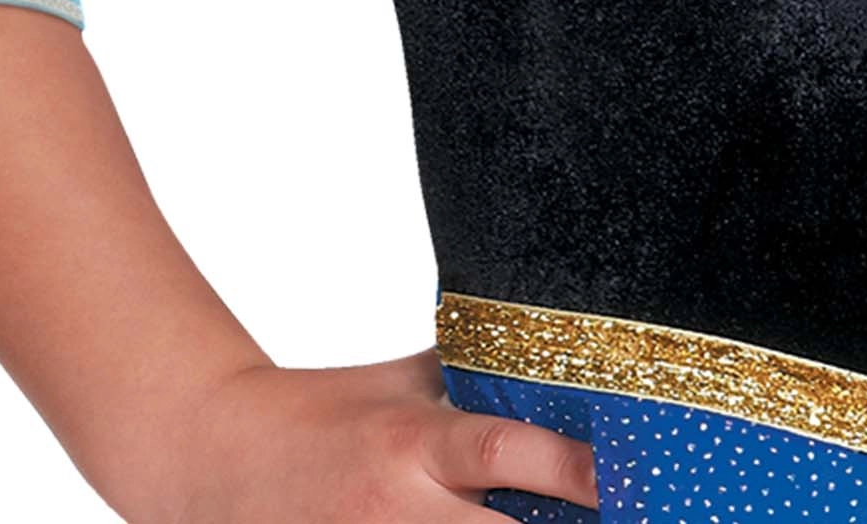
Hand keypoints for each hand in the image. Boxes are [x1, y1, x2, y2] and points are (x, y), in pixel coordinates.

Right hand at [153, 345, 598, 523]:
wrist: (219, 459)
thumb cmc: (322, 412)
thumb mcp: (397, 384)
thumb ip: (472, 377)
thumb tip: (562, 358)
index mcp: (412, 442)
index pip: (510, 451)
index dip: (584, 470)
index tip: (640, 477)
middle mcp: (402, 512)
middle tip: (647, 522)